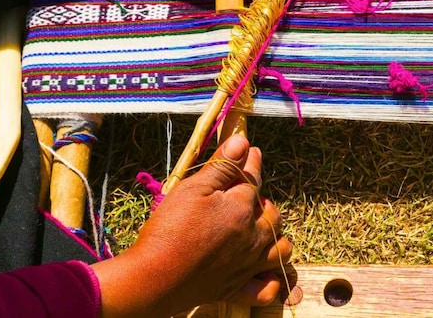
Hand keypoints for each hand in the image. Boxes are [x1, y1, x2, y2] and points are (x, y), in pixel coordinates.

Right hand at [93, 135, 291, 316]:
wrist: (151, 279)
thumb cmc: (169, 230)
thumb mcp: (192, 189)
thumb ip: (221, 166)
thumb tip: (244, 142)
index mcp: (241, 209)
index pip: (254, 179)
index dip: (252, 162)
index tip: (252, 152)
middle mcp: (252, 237)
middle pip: (273, 215)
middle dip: (264, 202)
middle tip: (246, 198)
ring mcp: (247, 265)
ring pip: (281, 249)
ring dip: (276, 238)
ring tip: (259, 231)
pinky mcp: (236, 289)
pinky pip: (266, 288)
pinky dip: (270, 281)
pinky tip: (262, 272)